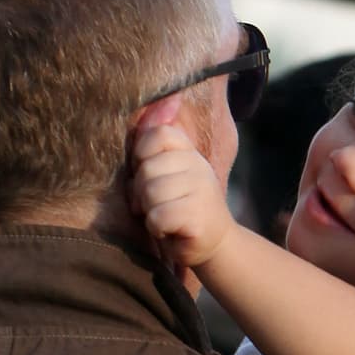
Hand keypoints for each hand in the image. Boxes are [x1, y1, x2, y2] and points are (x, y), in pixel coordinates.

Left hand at [131, 122, 235, 268]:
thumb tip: (146, 110)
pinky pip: (157, 216)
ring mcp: (202, 190)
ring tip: (163, 217)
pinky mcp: (198, 217)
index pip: (158, 134)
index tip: (147, 175)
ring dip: (148, 212)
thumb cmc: (179, 209)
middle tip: (154, 205)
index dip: (142, 154)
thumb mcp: (167, 175)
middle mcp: (199, 166)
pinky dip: (156, 228)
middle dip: (140, 193)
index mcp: (189, 153)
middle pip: (147, 168)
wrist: (215, 245)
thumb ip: (153, 150)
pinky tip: (169, 230)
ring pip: (150, 193)